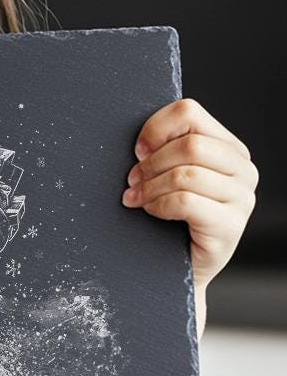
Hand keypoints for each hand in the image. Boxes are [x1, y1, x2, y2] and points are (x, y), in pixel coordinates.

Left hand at [123, 98, 257, 289]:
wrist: (170, 264)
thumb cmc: (166, 211)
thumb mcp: (168, 170)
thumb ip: (165, 146)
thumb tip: (141, 140)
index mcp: (228, 147)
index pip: (189, 112)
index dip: (155, 128)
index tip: (137, 150)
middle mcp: (243, 169)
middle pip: (190, 144)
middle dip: (151, 163)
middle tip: (132, 180)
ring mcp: (243, 199)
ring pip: (186, 174)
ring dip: (151, 186)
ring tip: (136, 197)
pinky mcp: (232, 227)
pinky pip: (186, 202)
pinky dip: (158, 205)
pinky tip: (151, 211)